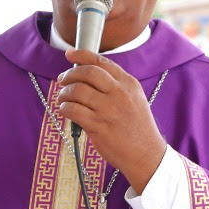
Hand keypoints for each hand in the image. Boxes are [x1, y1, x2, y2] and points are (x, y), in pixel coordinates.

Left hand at [56, 49, 167, 191]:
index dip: (82, 55)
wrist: (146, 154)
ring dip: (64, 93)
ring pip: (77, 91)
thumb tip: (88, 75)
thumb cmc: (138, 127)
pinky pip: (73, 110)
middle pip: (87, 73)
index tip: (69, 54)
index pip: (101, 62)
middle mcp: (119, 93)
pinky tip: (65, 111)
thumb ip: (116, 85)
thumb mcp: (135, 99)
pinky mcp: (98, 126)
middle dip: (69, 75)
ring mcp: (108, 110)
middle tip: (62, 80)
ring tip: (62, 99)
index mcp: (128, 84)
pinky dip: (64, 108)